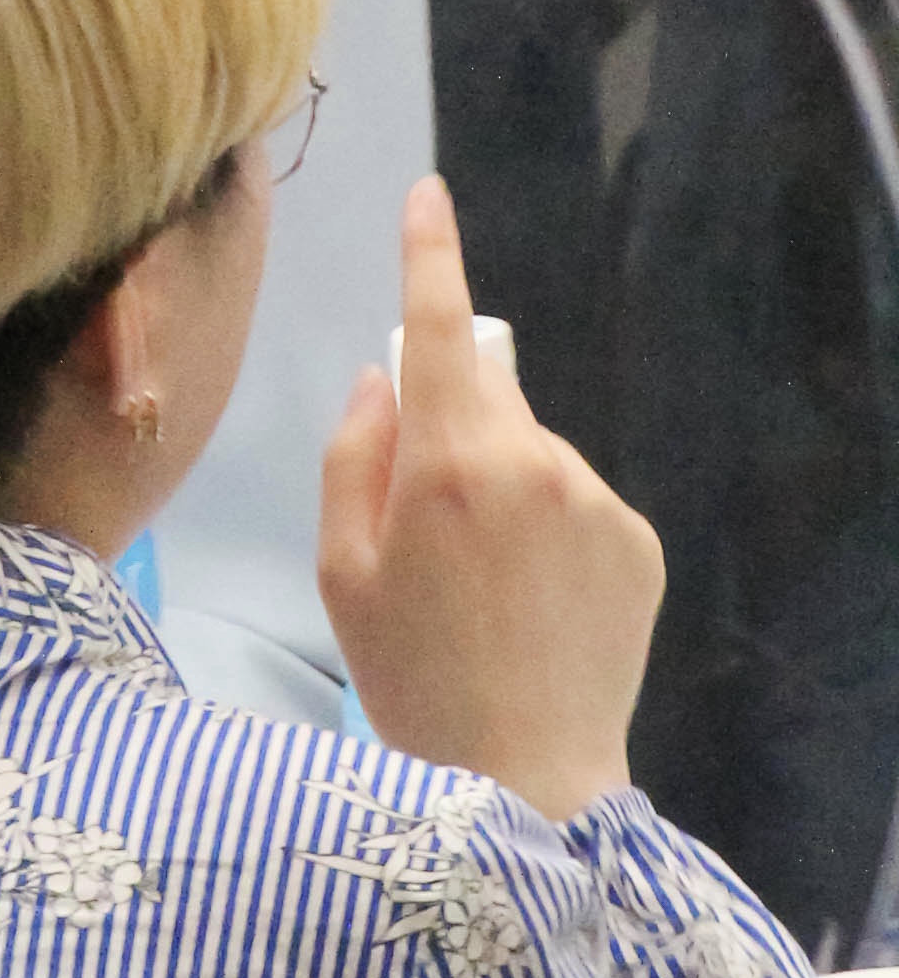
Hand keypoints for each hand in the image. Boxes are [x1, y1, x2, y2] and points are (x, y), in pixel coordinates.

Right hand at [316, 178, 663, 822]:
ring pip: (532, 454)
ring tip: (489, 588)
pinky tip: (537, 605)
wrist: (525, 782)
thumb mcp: (338, 569)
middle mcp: (531, 462)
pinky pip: (578, 504)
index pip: (438, 324)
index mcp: (445, 462)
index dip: (429, 252)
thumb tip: (385, 378)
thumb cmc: (407, 678)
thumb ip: (352, 455)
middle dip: (454, 427)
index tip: (429, 195)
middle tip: (431, 525)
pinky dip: (552, 532)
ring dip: (505, 486)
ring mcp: (595, 501)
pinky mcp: (639, 543)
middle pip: (486, 395)